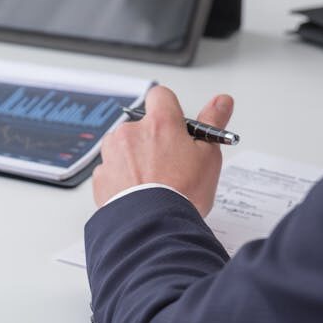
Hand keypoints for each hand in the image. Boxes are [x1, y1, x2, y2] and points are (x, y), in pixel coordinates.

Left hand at [92, 86, 233, 215]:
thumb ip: (213, 123)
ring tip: (152, 182)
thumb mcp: (208, 155)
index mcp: (159, 123)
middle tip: (169, 164)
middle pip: (140, 126)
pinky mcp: (100, 176)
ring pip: (122, 147)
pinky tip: (137, 192)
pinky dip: (121, 178)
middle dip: (152, 139)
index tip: (175, 124)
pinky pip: (111, 170)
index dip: (168, 108)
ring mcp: (111, 154)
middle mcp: (130, 133)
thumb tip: (222, 101)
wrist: (153, 226)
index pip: (160, 96)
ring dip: (134, 158)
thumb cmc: (183, 192)